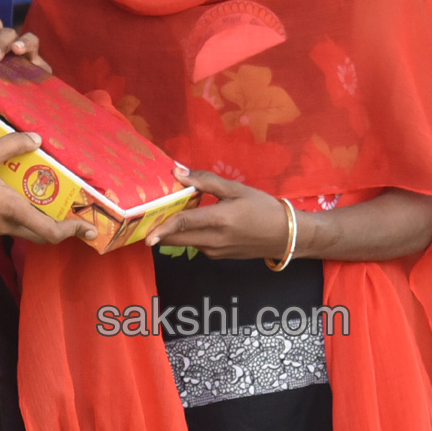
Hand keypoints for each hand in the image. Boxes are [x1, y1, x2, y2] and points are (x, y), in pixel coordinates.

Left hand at [0, 17, 50, 71]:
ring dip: (12, 41)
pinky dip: (27, 45)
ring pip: (19, 35)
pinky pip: (35, 46)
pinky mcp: (39, 65)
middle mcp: (7, 45)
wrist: (22, 110)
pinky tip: (23, 54)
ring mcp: (24, 53)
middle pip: (0, 28)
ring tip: (12, 51)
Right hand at [0, 132, 95, 243]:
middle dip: (60, 228)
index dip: (73, 230)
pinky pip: (4, 226)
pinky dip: (15, 216)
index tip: (90, 227)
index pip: (51, 230)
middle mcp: (5, 225)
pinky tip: (7, 197)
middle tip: (73, 217)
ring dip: (36, 220)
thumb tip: (37, 138)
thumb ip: (12, 144)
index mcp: (12, 209)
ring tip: (40, 200)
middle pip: (41, 234)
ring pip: (22, 230)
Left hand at [145, 167, 289, 260]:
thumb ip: (205, 181)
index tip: (145, 233)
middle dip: (159, 231)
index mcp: (219, 220)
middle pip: (176, 240)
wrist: (286, 235)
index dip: (161, 228)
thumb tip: (177, 173)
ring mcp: (216, 252)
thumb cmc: (262, 207)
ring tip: (166, 213)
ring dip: (172, 233)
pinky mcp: (218, 257)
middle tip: (146, 216)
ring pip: (185, 243)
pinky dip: (187, 235)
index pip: (183, 224)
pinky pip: (196, 246)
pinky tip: (189, 222)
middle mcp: (215, 240)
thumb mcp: (236, 189)